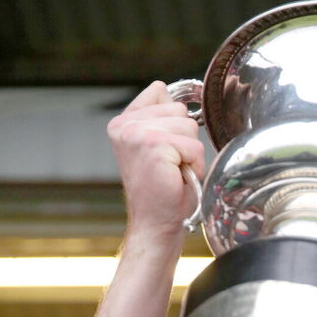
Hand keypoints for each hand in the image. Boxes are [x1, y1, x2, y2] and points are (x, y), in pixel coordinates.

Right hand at [107, 81, 204, 240]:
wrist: (156, 225)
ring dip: (190, 153)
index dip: (173, 121)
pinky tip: (177, 179)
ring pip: (189, 125)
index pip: (161, 91)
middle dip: (185, 139)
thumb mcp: (159, 144)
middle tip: (170, 165)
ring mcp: (137, 134)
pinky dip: (194, 165)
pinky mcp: (153, 146)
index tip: (164, 150)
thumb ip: (160, 117)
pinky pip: (193, 146)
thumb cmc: (163, 191)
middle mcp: (125, 125)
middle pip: (179, 108)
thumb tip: (174, 94)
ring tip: (174, 172)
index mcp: (123, 121)